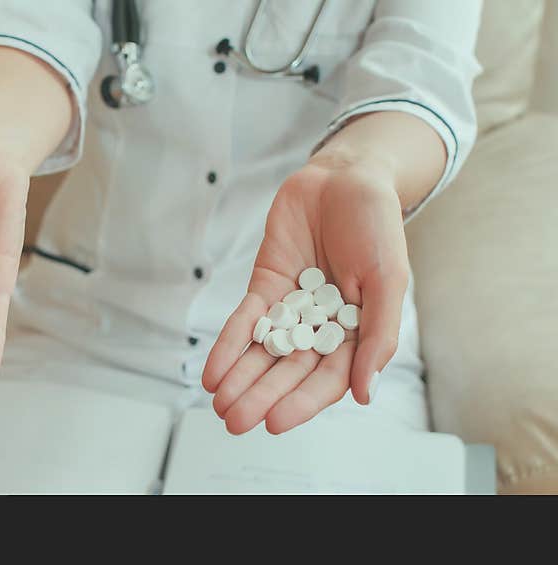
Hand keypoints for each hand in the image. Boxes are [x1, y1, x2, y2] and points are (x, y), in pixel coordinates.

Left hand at [202, 156, 409, 434]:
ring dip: (241, 379)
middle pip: (289, 371)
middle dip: (261, 396)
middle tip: (235, 421)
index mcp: (357, 332)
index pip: (328, 378)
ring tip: (220, 404)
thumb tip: (364, 393)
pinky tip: (213, 370)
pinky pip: (245, 321)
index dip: (302, 402)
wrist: (343, 178)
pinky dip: (229, 345)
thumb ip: (378, 336)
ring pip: (263, 352)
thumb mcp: (388, 280)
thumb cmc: (375, 226)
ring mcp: (292, 308)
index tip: (275, 422)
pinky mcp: (266, 286)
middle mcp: (322, 327)